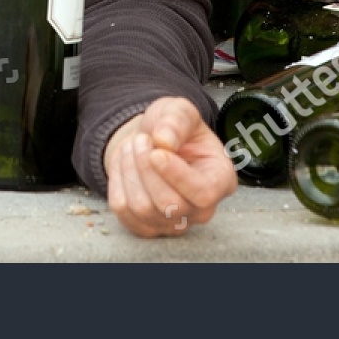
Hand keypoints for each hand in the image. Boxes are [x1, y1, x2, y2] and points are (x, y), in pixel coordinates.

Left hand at [103, 96, 237, 237]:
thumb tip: (164, 140)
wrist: (151, 143)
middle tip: (141, 139)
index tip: (157, 152)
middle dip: (146, 167)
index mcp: (221, 180)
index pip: (203, 193)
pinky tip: (126, 166)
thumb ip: (176, 120)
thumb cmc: (173, 129)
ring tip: (134, 148)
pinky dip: (118, 182)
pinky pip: (122, 211)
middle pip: (168, 203)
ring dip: (129, 170)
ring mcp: (174, 223)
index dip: (176, 175)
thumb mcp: (179, 111)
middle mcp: (202, 210)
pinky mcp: (147, 228)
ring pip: (142, 208)